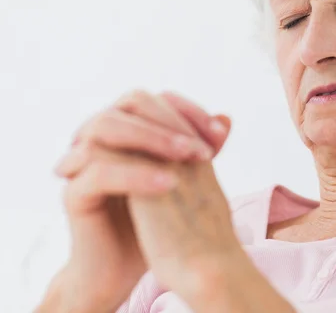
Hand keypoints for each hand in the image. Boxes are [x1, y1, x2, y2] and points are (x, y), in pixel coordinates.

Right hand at [38, 90, 222, 312]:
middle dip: (171, 120)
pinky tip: (167, 185)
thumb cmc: (155, 222)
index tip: (221, 134)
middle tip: (202, 149)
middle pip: (131, 102)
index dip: (190, 110)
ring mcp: (81, 161)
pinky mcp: (73, 192)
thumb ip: (198, 149)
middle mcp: (101, 138)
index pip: (157, 99)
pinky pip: (98, 171)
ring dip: (152, 138)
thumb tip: (226, 117)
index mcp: (126, 130)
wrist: (123, 271)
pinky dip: (135, 173)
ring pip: (107, 126)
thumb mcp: (183, 181)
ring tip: (187, 159)